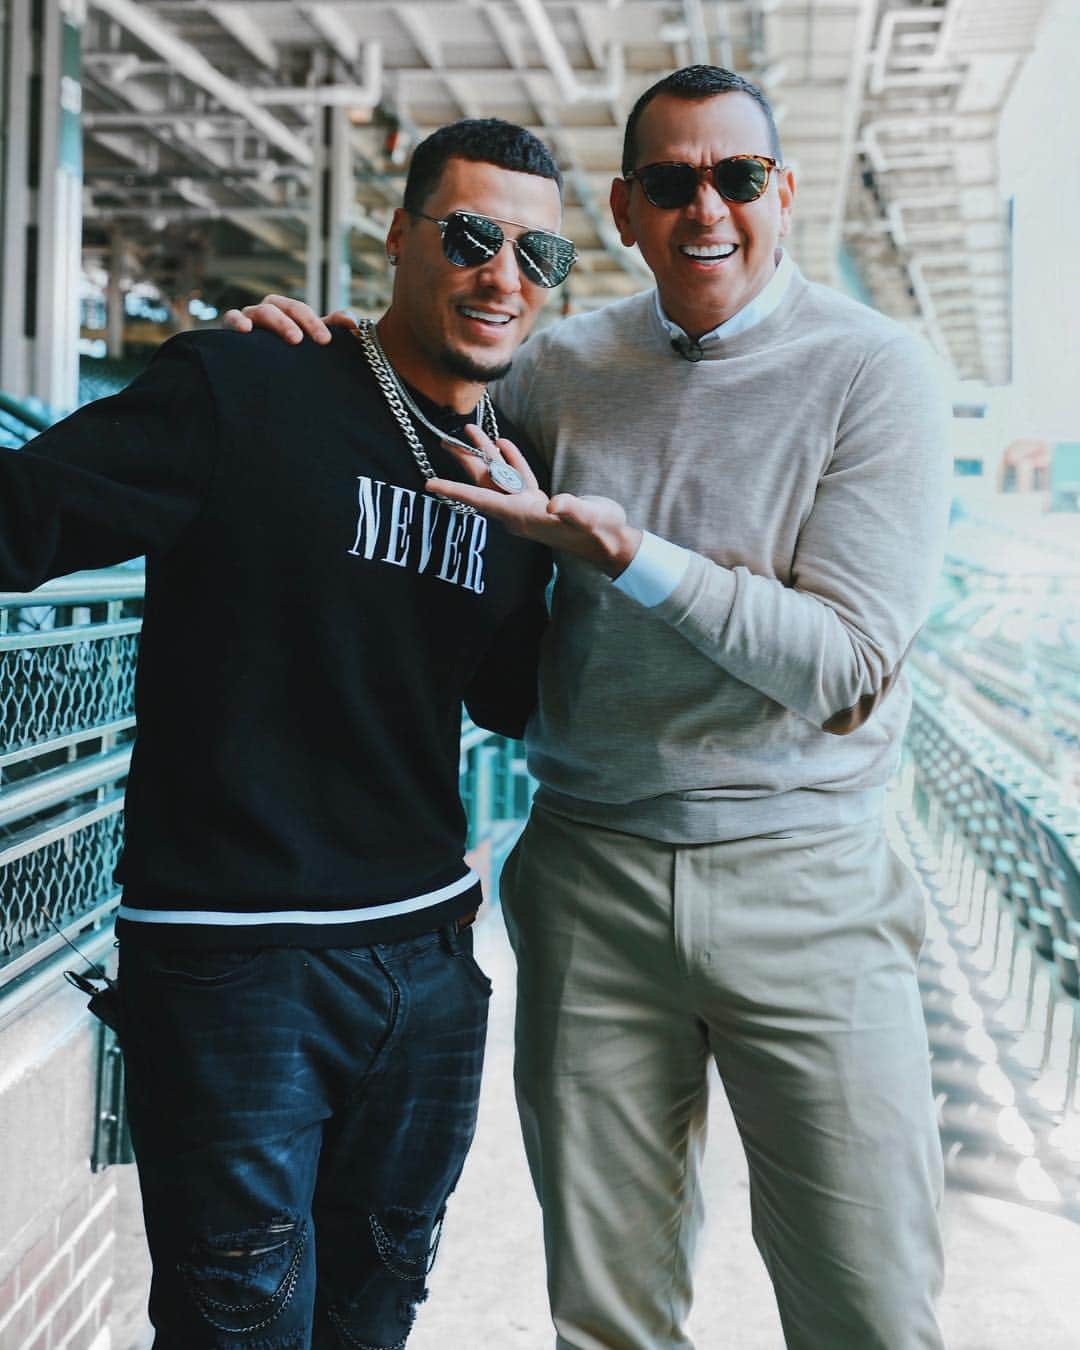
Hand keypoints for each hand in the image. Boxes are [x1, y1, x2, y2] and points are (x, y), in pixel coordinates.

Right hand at [221, 294, 358, 344]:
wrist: (257, 372)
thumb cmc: (288, 354)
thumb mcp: (310, 341)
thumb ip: (332, 328)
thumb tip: (353, 322)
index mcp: (286, 312)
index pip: (301, 310)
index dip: (314, 323)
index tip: (326, 342)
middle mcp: (268, 311)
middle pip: (282, 306)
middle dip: (297, 321)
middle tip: (306, 341)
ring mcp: (249, 318)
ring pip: (261, 311)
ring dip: (277, 322)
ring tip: (291, 338)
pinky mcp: (229, 330)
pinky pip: (231, 318)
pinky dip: (237, 321)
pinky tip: (245, 330)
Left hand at [428, 426, 641, 578]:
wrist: (611, 541)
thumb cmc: (600, 531)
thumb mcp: (589, 518)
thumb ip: (572, 510)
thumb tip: (557, 504)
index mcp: (523, 516)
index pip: (482, 501)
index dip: (455, 491)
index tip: (430, 484)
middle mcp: (519, 513)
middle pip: (484, 485)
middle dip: (465, 463)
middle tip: (446, 441)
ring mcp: (528, 507)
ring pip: (499, 479)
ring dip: (486, 456)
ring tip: (472, 432)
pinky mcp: (539, 502)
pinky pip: (518, 479)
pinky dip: (510, 461)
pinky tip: (503, 444)